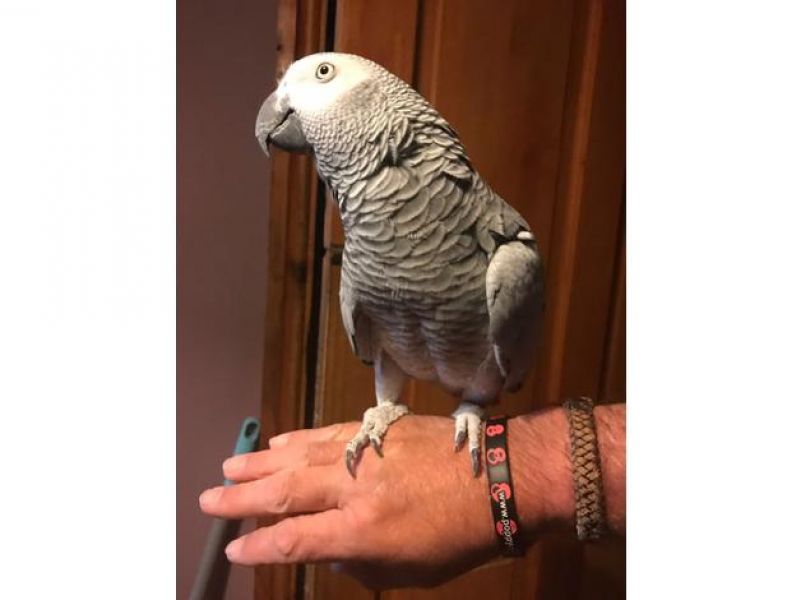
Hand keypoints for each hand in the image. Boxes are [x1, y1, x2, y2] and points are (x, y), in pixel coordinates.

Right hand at [199, 415, 498, 588]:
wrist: (500, 477)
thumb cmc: (460, 537)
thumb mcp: (410, 571)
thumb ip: (362, 564)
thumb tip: (330, 550)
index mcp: (362, 531)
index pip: (294, 540)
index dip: (258, 546)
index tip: (233, 548)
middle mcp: (353, 489)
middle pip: (284, 492)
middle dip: (242, 498)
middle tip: (208, 499)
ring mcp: (364, 454)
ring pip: (299, 456)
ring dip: (260, 463)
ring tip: (229, 467)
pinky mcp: (377, 429)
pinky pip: (327, 433)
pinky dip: (298, 439)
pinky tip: (278, 442)